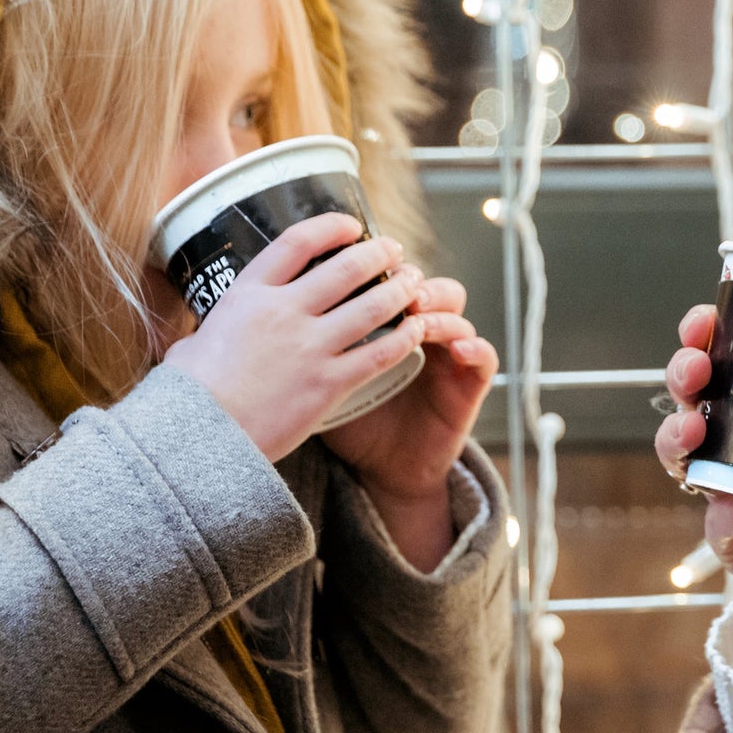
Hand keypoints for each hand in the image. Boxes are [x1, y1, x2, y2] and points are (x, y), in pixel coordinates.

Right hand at [163, 212, 424, 463]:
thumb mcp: (192, 343)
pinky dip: (403, 338)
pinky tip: (416, 331)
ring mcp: (309, 347)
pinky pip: (379, 354)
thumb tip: (210, 328)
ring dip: (401, 290)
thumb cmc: (187, 396)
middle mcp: (283, 312)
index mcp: (247, 294)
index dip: (331, 226)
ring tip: (415, 283)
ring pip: (372, 305)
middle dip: (379, 254)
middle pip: (346, 267)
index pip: (297, 242)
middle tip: (395, 251)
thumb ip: (215, 328)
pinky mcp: (328, 384)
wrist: (198, 441)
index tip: (352, 225)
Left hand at [324, 274, 496, 570]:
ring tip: (419, 314)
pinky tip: (458, 349)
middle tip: (390, 281)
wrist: (383, 471)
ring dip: (439, 306)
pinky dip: (475, 347)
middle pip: (420, 280)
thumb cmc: (348, 420)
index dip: (372, 261)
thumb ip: (299, 345)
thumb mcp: (316, 378)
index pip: (381, 274)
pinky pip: (483, 357)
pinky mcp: (468, 384)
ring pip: (454, 309)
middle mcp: (417, 327)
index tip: (353, 263)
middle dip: (405, 277)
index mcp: (380, 318)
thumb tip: (249, 315)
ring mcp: (445, 353)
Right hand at [655, 304, 732, 669]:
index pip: (732, 363)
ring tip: (694, 429)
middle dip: (683, 372)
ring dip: (676, 434)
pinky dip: (729, 507)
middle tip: (697, 366)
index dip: (709, 336)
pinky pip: (719, 516)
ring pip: (680, 452)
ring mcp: (730, 490)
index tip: (708, 317)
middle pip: (693, 397)